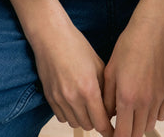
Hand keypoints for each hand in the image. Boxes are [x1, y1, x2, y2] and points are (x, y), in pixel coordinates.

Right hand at [30, 16, 113, 136]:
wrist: (51, 37)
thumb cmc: (76, 45)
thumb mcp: (97, 64)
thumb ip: (105, 88)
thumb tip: (111, 106)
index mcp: (89, 89)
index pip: (101, 122)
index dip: (109, 129)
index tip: (114, 130)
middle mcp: (73, 97)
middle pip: (88, 125)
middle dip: (97, 121)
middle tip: (101, 111)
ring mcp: (59, 99)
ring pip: (74, 123)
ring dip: (83, 118)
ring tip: (87, 105)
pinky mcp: (49, 97)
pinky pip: (62, 117)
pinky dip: (70, 114)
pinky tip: (74, 101)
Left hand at [103, 15, 163, 136]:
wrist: (151, 32)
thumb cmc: (128, 47)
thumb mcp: (110, 71)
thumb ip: (107, 98)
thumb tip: (107, 116)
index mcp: (126, 98)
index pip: (123, 134)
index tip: (112, 135)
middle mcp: (144, 102)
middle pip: (137, 133)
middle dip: (128, 132)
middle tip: (121, 123)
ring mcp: (159, 98)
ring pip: (149, 125)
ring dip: (140, 124)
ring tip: (133, 111)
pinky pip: (162, 115)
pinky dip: (154, 114)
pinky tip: (146, 102)